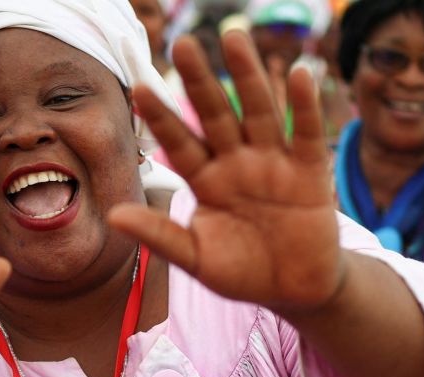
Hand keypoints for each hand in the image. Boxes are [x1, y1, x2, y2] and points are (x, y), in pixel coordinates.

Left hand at [110, 31, 342, 315]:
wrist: (294, 290)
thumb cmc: (242, 272)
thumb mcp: (196, 259)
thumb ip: (160, 236)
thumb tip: (113, 216)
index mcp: (206, 180)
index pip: (179, 143)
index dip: (162, 117)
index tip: (139, 88)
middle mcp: (236, 162)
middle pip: (216, 115)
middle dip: (200, 81)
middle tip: (183, 44)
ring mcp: (273, 163)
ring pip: (258, 112)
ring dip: (247, 76)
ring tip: (234, 38)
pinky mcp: (310, 172)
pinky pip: (306, 135)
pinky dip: (303, 107)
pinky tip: (298, 74)